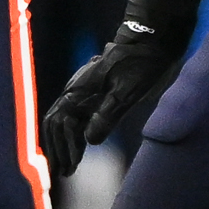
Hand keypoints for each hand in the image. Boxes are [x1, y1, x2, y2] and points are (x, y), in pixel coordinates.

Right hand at [40, 0, 203, 175]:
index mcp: (78, 92)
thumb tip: (89, 141)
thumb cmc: (141, 63)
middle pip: (55, 124)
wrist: (152, 36)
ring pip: (64, 119)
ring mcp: (84, 89)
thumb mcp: (127, 92)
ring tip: (70, 162)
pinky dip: (74, 131)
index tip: (71, 170)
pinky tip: (81, 141)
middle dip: (58, 149)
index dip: (65, 149)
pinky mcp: (95, 89)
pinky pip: (76, 114)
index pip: (61, 125)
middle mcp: (75, 91)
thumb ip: (106, 115)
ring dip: (65, 141)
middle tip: (65, 172)